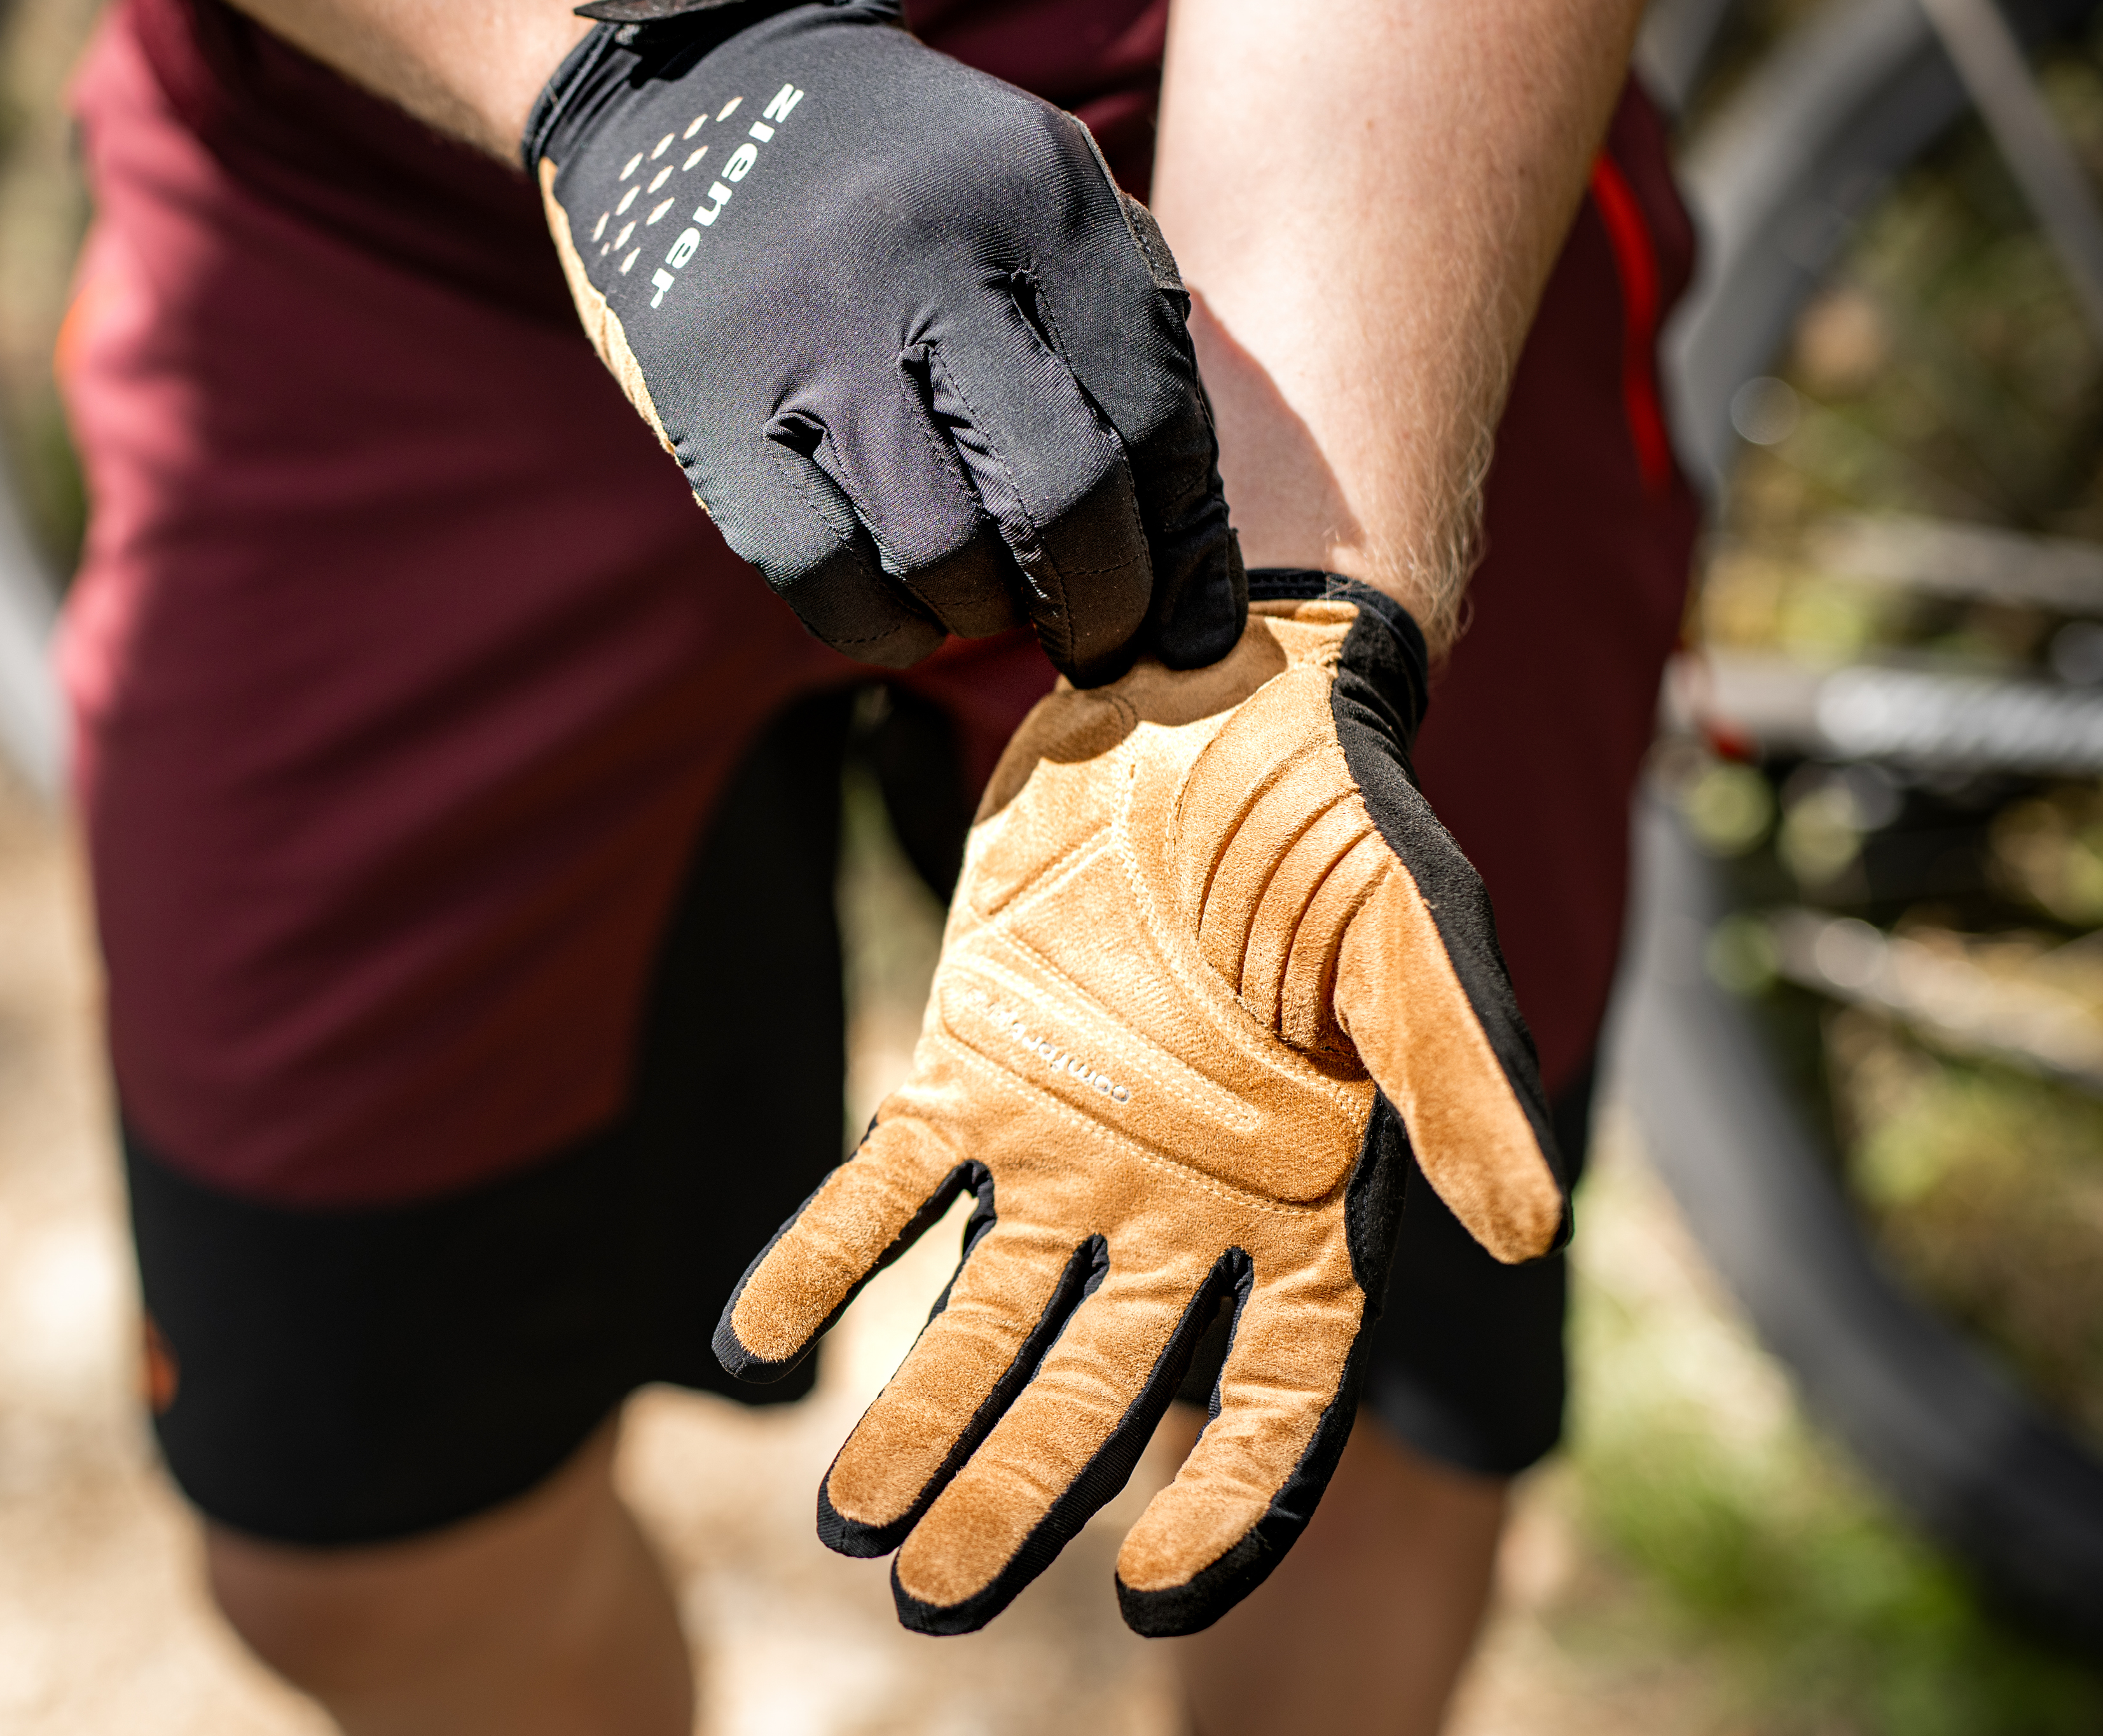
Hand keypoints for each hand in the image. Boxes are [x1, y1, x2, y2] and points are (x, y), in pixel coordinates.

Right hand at [524, 0, 1243, 684]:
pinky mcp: (707, 399)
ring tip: (992, 605)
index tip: (1187, 617)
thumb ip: (1126, 344)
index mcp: (1038, 195)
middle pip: (1059, 491)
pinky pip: (817, 570)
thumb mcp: (1040, 199)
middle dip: (1102, 603)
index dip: (1186, 543)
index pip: (1155, 411)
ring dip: (985, 616)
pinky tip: (904, 615)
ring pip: (939, 550)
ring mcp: (805, 331)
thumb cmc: (916, 188)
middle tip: (1102, 640)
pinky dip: (879, 626)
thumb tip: (1194, 574)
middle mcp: (925, 254)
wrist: (708, 94)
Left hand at [713, 577, 1564, 1635]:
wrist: (1208, 685)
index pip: (1270, 1400)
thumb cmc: (1338, 814)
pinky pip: (883, 1192)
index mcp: (1305, 1206)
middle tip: (930, 1594)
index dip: (1222, 1508)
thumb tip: (1533, 1234)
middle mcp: (1178, 1208)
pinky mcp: (967, 1070)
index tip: (1140, 1594)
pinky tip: (748, 1341)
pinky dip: (817, 1262)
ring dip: (915, 1415)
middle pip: (1097, 1394)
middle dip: (1019, 1496)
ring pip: (982, 1318)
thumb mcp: (1415, 935)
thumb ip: (1461, 1080)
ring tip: (848, 1520)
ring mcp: (1067, 1148)